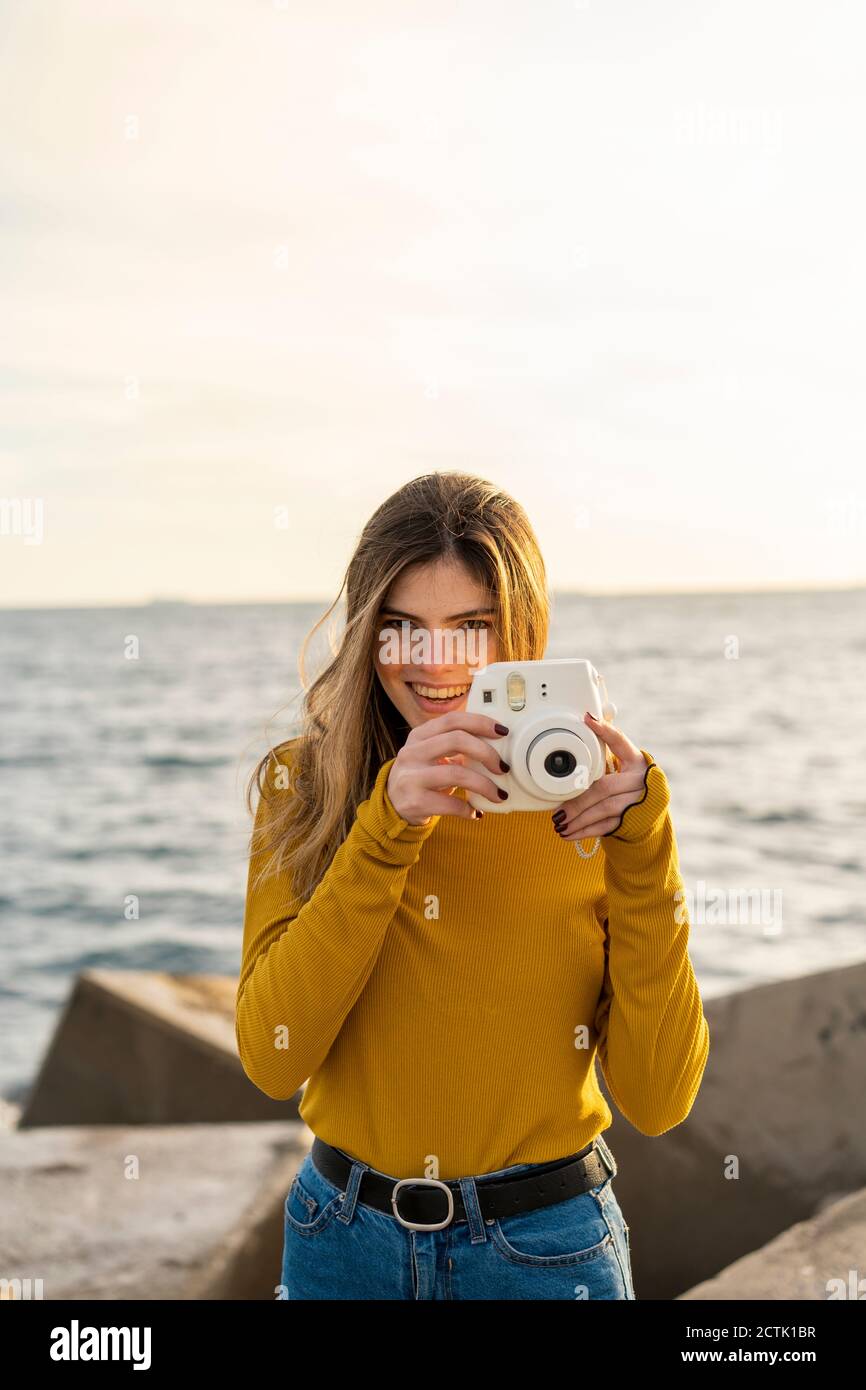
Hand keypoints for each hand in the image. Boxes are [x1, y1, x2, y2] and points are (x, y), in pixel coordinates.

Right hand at [386, 711, 509, 825]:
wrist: (392, 805)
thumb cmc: (421, 776)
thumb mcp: (430, 753)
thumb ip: (454, 744)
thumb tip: (495, 744)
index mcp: (419, 735)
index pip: (453, 720)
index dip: (480, 723)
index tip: (502, 732)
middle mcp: (412, 752)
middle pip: (456, 740)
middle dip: (487, 753)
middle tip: (502, 767)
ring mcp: (411, 777)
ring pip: (456, 773)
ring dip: (484, 785)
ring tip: (498, 794)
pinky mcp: (415, 802)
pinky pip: (450, 804)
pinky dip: (468, 809)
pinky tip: (475, 812)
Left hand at [551, 711, 647, 840]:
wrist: (648, 814)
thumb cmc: (626, 786)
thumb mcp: (620, 768)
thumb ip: (603, 757)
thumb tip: (580, 734)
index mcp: (636, 760)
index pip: (620, 741)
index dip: (605, 730)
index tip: (587, 719)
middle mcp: (641, 779)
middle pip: (605, 787)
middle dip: (577, 800)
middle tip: (557, 810)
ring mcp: (639, 801)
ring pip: (604, 809)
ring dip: (578, 818)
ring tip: (559, 823)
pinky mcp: (634, 820)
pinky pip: (606, 826)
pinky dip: (585, 831)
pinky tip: (568, 834)